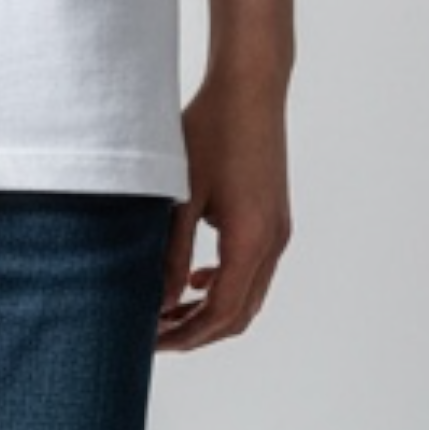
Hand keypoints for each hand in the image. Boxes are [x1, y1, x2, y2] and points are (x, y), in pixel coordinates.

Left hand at [157, 65, 293, 348]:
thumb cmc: (211, 131)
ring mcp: (278, 231)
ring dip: (210, 310)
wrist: (250, 88)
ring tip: (168, 312)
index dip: (186, 335)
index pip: (222, 313)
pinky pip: (253, 270)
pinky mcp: (273, 219)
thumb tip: (161, 303)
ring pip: (247, 295)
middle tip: (153, 334)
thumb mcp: (181, 195)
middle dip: (196, 331)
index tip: (150, 340)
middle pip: (238, 314)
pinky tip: (194, 280)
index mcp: (251, 239)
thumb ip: (171, 253)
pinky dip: (224, 286)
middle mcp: (272, 241)